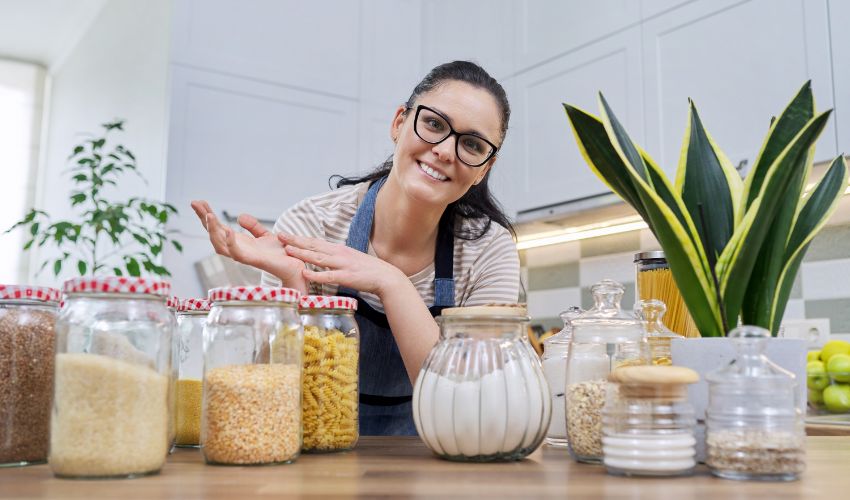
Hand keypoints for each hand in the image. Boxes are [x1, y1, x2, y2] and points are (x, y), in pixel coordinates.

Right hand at [190, 200, 307, 292]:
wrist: (296, 267)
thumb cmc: (282, 254)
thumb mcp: (266, 235)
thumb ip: (253, 227)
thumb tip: (239, 216)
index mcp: (239, 243)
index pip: (218, 228)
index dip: (207, 216)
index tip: (198, 202)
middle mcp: (238, 250)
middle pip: (214, 235)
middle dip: (204, 220)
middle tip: (195, 203)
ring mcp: (244, 256)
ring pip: (220, 245)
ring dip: (213, 230)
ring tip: (208, 215)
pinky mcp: (254, 261)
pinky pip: (238, 254)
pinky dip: (231, 243)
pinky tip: (228, 231)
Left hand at [278, 232, 404, 296]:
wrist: (386, 277)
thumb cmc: (368, 270)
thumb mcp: (349, 259)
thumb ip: (335, 257)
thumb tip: (323, 257)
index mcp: (338, 249)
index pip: (315, 242)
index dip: (299, 238)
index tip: (285, 234)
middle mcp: (338, 254)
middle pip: (313, 246)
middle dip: (295, 240)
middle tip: (279, 235)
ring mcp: (342, 264)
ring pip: (318, 258)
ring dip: (302, 253)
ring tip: (287, 250)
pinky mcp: (346, 276)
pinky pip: (328, 276)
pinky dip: (315, 274)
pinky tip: (305, 272)